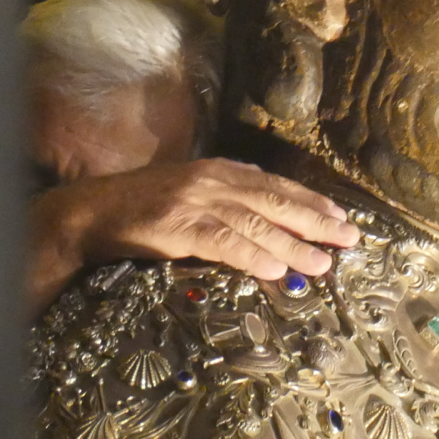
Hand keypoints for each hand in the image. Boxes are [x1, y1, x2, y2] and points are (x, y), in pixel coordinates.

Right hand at [27, 159, 359, 306]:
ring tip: (322, 262)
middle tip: (348, 239)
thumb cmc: (140, 207)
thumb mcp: (189, 190)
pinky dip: (253, 254)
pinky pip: (224, 242)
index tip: (340, 217)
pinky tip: (277, 268)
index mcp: (218, 170)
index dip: (310, 201)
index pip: (275, 186)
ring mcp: (196, 202)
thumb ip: (225, 194)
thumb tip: (263, 206)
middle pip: (275, 202)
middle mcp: (212, 181)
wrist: (90, 213)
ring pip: (256, 224)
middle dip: (315, 221)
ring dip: (293, 244)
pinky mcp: (179, 226)